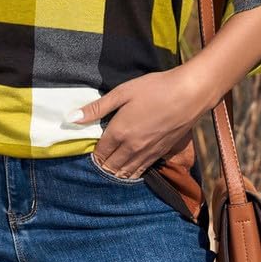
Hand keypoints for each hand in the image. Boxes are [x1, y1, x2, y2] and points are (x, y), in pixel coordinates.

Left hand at [64, 66, 210, 178]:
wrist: (189, 94)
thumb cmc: (155, 88)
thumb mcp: (122, 92)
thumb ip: (97, 108)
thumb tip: (70, 118)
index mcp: (119, 132)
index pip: (99, 153)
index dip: (93, 154)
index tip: (89, 150)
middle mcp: (132, 148)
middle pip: (111, 166)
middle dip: (102, 165)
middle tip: (97, 160)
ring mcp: (148, 153)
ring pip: (126, 172)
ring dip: (116, 172)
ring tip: (110, 168)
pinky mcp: (161, 153)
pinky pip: (142, 171)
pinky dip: (132, 173)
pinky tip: (129, 170)